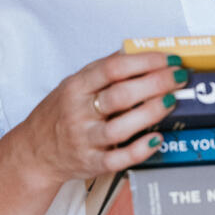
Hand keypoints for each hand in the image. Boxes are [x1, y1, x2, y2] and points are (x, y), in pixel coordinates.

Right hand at [12, 50, 187, 188]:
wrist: (35, 151)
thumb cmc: (60, 112)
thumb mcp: (74, 83)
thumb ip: (103, 68)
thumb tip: (137, 50)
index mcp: (76, 87)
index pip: (112, 69)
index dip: (144, 62)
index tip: (168, 58)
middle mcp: (79, 112)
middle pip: (120, 96)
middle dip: (155, 84)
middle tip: (179, 77)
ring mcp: (85, 140)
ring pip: (120, 128)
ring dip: (150, 113)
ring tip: (173, 101)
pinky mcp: (91, 164)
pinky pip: (118, 159)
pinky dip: (139, 150)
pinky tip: (157, 139)